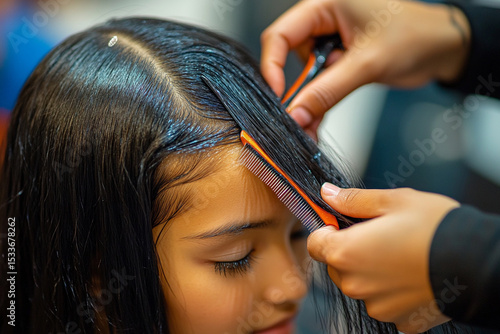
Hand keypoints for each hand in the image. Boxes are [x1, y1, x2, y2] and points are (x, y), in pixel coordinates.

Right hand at [261, 0, 469, 133]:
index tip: (278, 96)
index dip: (272, 66)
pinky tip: (319, 120)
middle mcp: (324, 20)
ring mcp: (331, 41)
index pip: (281, 34)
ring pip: (306, 74)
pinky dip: (321, 101)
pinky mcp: (340, 59)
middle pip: (290, 57)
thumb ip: (329, 90)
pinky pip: (321, 82)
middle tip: (300, 116)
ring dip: (311, 98)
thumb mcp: (368, 64)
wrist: (444, 47)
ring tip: (318, 119)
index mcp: (325, 5)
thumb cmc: (416, 36)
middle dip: (298, 88)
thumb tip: (297, 113)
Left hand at [307, 183, 459, 332]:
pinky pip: (384, 302)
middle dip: (349, 251)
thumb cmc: (435, 227)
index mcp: (346, 252)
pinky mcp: (398, 320)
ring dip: (369, 273)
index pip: (315, 244)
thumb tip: (327, 194)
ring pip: (359, 285)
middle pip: (336, 266)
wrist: (477, 262)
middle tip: (378, 238)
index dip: (327, 231)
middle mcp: (355, 284)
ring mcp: (376, 306)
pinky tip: (411, 276)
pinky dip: (391, 291)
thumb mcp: (392, 201)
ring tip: (398, 256)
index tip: (343, 225)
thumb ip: (353, 200)